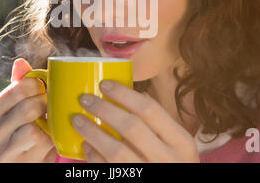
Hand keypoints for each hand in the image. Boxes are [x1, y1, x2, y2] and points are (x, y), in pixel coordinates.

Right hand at [0, 58, 56, 162]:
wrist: (28, 160)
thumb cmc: (27, 126)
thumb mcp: (22, 104)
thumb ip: (21, 84)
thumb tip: (20, 62)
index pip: (19, 87)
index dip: (39, 86)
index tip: (44, 90)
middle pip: (28, 107)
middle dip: (46, 106)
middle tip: (50, 108)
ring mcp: (1, 149)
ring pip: (32, 129)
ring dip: (47, 126)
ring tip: (49, 124)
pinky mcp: (14, 163)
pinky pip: (40, 145)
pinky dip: (49, 141)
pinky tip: (49, 140)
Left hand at [72, 80, 199, 162]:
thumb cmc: (174, 165)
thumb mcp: (178, 146)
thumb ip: (161, 125)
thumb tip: (134, 95)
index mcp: (181, 143)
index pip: (150, 110)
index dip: (124, 94)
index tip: (104, 85)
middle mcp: (167, 160)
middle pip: (131, 127)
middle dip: (104, 110)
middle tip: (85, 99)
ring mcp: (148, 175)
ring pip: (116, 151)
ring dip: (93, 133)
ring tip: (78, 120)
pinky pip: (108, 171)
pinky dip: (94, 158)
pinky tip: (86, 147)